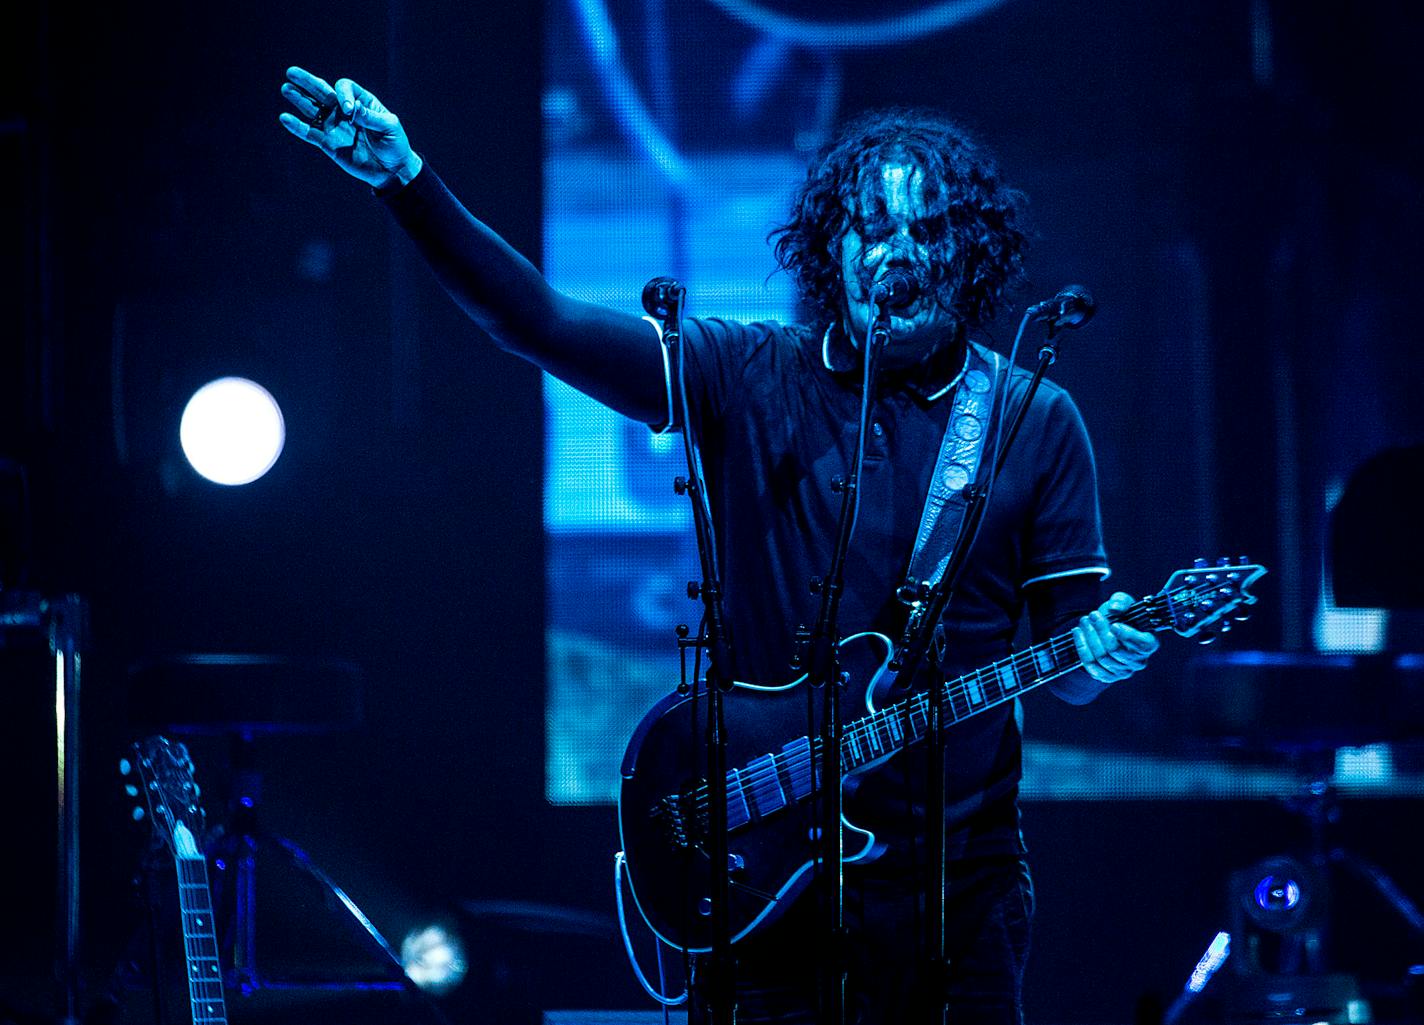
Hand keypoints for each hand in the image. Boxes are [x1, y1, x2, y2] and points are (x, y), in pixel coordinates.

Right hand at [278, 66, 421, 189]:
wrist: (392, 170)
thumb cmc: (395, 145)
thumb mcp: (389, 127)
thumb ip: (370, 117)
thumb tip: (351, 108)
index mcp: (361, 102)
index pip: (344, 88)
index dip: (343, 95)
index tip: (349, 110)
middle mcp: (344, 111)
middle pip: (322, 92)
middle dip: (307, 82)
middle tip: (291, 72)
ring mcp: (335, 126)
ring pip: (312, 110)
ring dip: (299, 99)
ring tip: (286, 88)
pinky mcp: (329, 144)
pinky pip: (310, 134)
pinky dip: (297, 127)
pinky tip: (285, 118)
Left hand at [1072, 592, 1158, 684]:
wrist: (1107, 632)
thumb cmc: (1120, 618)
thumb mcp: (1123, 604)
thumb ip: (1121, 601)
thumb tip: (1114, 608)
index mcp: (1148, 644)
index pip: (1142, 645)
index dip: (1128, 636)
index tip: (1114, 625)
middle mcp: (1138, 661)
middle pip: (1116, 650)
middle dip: (1101, 631)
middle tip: (1092, 615)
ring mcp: (1123, 671)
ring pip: (1102, 657)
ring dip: (1089, 637)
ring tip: (1084, 621)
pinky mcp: (1107, 677)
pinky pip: (1091, 665)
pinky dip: (1081, 648)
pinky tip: (1078, 633)